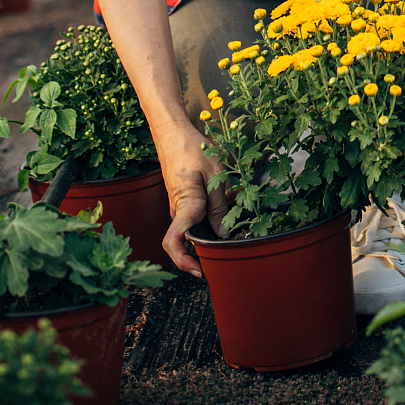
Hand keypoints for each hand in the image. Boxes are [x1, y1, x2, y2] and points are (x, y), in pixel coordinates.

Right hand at [156, 120, 223, 275]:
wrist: (172, 132)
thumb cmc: (191, 148)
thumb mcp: (215, 174)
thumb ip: (219, 205)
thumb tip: (222, 234)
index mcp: (184, 205)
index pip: (174, 242)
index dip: (184, 262)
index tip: (199, 271)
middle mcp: (177, 210)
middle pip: (186, 241)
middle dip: (208, 245)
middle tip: (230, 239)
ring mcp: (178, 207)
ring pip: (193, 228)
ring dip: (213, 225)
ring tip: (231, 207)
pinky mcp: (182, 201)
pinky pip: (195, 216)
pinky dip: (211, 213)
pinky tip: (226, 199)